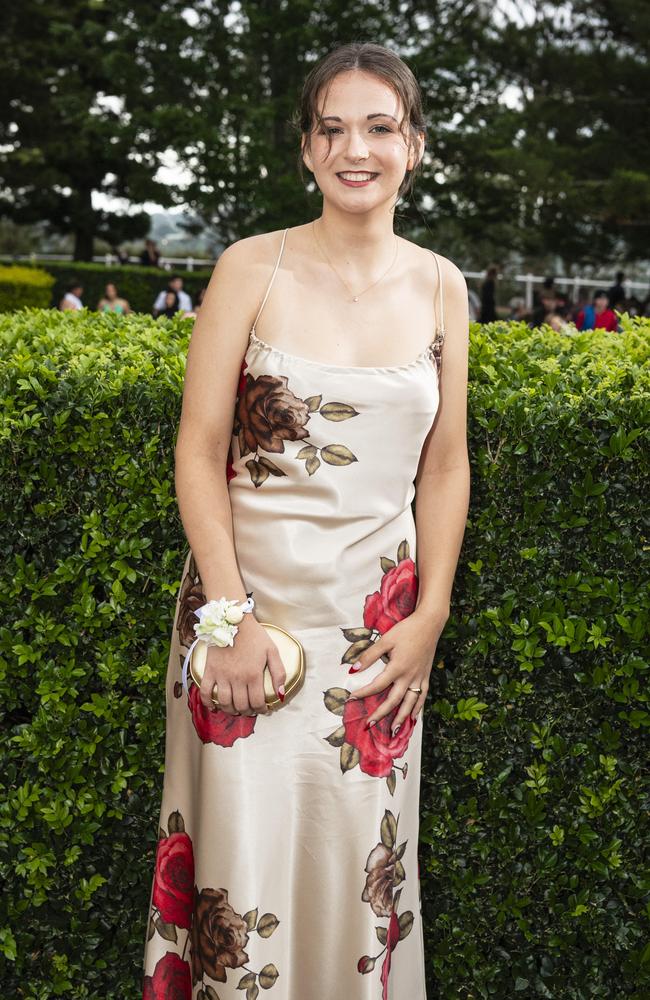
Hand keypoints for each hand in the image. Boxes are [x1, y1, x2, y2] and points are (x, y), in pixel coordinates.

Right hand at [198, 616, 285, 715]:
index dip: (261, 710)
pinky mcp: (210, 671)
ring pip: (225, 702)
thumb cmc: (254, 635)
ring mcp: (222, 676)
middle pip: (241, 705)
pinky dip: (208, 703)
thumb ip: (279, 673)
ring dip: (231, 710)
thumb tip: (281, 694)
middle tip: (250, 709)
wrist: (233, 621)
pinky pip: (205, 692)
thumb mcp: (272, 651)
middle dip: (247, 711)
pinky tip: (214, 706)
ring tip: (235, 708)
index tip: (263, 709)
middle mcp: (237, 679)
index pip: (257, 702)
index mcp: (253, 675)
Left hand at [347, 610, 444, 733]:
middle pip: (394, 700)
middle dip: (381, 714)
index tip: (352, 698)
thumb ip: (369, 655)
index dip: (364, 693)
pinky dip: (418, 709)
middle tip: (370, 725)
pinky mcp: (426, 677)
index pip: (378, 685)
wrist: (430, 624)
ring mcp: (419, 678)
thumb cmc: (407, 630)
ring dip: (401, 718)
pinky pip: (422, 697)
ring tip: (393, 730)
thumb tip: (353, 669)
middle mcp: (410, 676)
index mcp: (398, 667)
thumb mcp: (386, 640)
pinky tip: (413, 718)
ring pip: (410, 703)